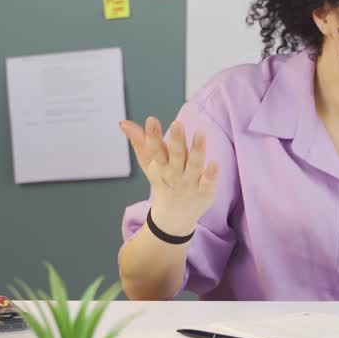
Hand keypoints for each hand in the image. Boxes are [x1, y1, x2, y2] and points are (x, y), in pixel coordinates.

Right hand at [119, 117, 218, 236]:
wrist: (173, 218)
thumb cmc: (163, 183)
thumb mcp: (150, 164)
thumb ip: (140, 142)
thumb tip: (123, 123)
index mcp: (161, 166)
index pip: (155, 150)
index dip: (153, 136)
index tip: (151, 120)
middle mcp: (175, 174)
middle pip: (175, 155)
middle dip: (176, 140)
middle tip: (176, 124)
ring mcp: (190, 183)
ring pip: (194, 165)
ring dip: (197, 150)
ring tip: (200, 133)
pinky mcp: (204, 191)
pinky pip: (207, 183)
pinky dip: (210, 175)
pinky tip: (214, 164)